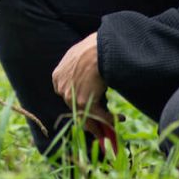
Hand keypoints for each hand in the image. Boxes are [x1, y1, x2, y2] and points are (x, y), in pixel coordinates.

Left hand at [52, 33, 117, 151]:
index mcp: (58, 76)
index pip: (67, 95)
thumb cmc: (93, 48)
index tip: (87, 109)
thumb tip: (88, 76)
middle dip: (88, 120)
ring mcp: (70, 96)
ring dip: (100, 124)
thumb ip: (78, 69)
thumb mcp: (79, 56)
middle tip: (98, 128)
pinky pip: (98, 115)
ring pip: (86, 116)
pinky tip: (121, 118)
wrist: (99, 49)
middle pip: (75, 109)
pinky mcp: (82, 102)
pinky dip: (111, 119)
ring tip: (109, 130)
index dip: (78, 104)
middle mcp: (61, 88)